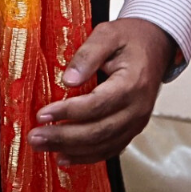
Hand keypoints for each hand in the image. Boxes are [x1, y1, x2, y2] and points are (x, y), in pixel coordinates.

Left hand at [27, 18, 175, 163]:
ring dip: (71, 150)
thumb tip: (68, 79)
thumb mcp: (108, 34)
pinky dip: (87, 156)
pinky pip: (110, 149)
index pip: (97, 105)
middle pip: (99, 131)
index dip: (68, 112)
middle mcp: (138, 108)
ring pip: (103, 145)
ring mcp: (137, 122)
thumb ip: (87, 55)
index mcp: (132, 84)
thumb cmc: (130, 39)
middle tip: (36, 137)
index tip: (42, 114)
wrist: (155, 46)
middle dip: (64, 137)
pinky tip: (65, 157)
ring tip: (43, 147)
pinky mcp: (131, 129)